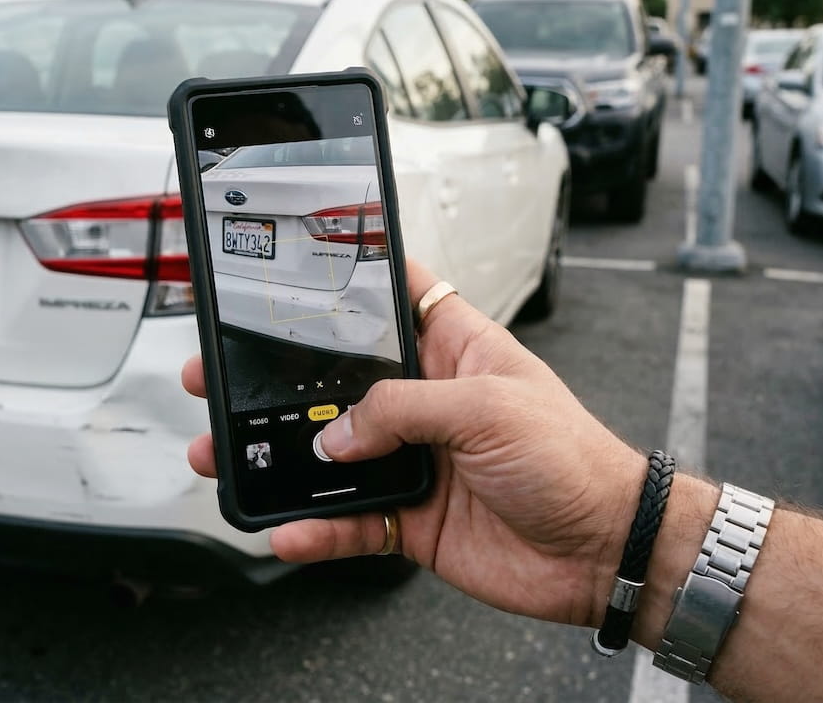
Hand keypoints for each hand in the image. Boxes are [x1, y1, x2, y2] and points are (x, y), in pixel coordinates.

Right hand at [183, 260, 645, 627]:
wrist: (603, 550)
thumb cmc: (573, 458)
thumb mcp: (487, 407)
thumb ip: (401, 410)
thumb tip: (337, 436)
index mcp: (453, 351)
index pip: (393, 301)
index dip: (347, 283)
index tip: (292, 271)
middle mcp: (426, 403)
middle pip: (337, 384)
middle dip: (277, 381)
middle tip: (220, 374)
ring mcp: (414, 461)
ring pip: (329, 457)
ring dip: (278, 460)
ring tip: (224, 455)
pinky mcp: (410, 518)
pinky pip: (348, 521)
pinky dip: (315, 528)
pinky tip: (287, 529)